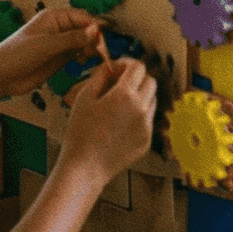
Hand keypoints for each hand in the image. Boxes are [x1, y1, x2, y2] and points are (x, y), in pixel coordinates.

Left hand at [0, 7, 104, 95]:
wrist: (0, 77)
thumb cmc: (17, 54)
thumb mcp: (47, 45)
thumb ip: (72, 38)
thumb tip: (96, 29)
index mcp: (55, 17)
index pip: (83, 17)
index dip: (95, 28)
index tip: (102, 41)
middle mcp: (60, 27)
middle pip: (86, 29)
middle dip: (94, 39)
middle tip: (96, 53)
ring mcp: (60, 43)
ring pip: (84, 42)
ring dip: (90, 49)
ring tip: (86, 58)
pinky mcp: (60, 58)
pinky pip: (78, 53)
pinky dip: (84, 57)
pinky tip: (82, 62)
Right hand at [59, 58, 156, 181]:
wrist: (85, 167)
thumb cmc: (80, 132)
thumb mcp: (84, 97)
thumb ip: (101, 75)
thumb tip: (112, 66)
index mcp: (125, 95)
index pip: (138, 67)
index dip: (127, 64)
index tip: (118, 68)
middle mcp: (141, 109)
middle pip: (150, 81)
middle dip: (137, 79)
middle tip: (120, 85)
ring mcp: (147, 126)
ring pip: (152, 100)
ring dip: (140, 97)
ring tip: (119, 106)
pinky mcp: (147, 140)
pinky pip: (148, 120)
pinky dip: (139, 116)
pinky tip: (120, 124)